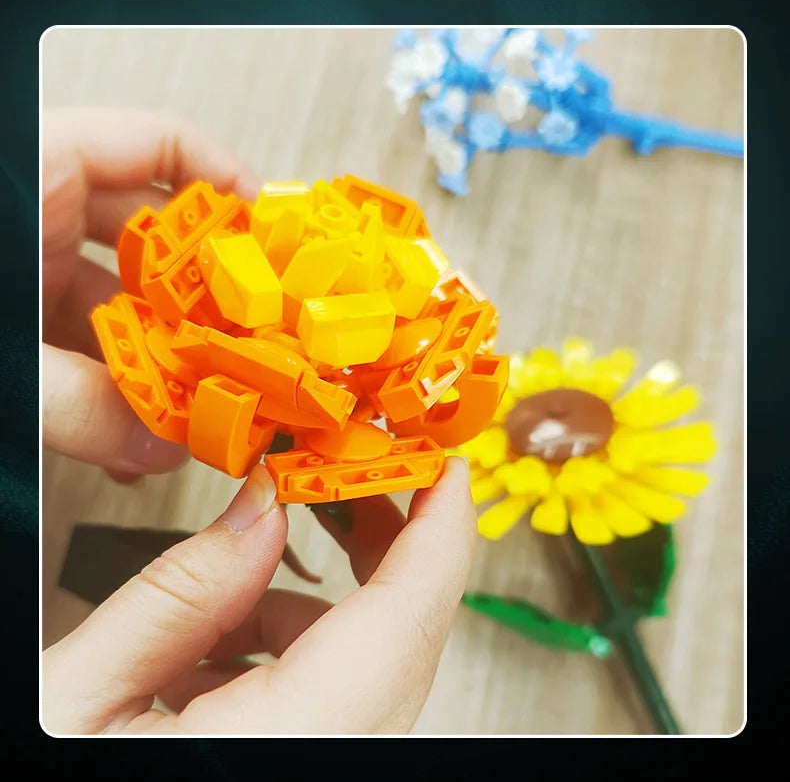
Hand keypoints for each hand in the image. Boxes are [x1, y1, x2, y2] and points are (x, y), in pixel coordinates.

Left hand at [42, 107, 260, 479]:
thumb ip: (71, 394)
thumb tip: (153, 443)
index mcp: (34, 170)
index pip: (155, 141)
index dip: (222, 177)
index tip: (262, 232)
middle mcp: (31, 210)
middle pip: (148, 232)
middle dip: (199, 290)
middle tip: (243, 336)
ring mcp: (20, 262)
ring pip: (114, 295)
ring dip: (155, 350)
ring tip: (193, 400)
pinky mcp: (7, 314)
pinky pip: (75, 336)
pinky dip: (106, 379)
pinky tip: (129, 430)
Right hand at [42, 457, 475, 734]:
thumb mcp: (77, 697)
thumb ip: (179, 595)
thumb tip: (261, 506)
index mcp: (283, 748)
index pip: (403, 624)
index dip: (438, 535)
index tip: (446, 470)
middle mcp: (329, 770)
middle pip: (403, 646)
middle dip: (384, 552)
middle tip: (347, 485)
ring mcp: (324, 778)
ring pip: (371, 677)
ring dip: (318, 615)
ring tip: (228, 596)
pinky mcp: (310, 776)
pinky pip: (338, 709)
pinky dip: (294, 664)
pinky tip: (216, 658)